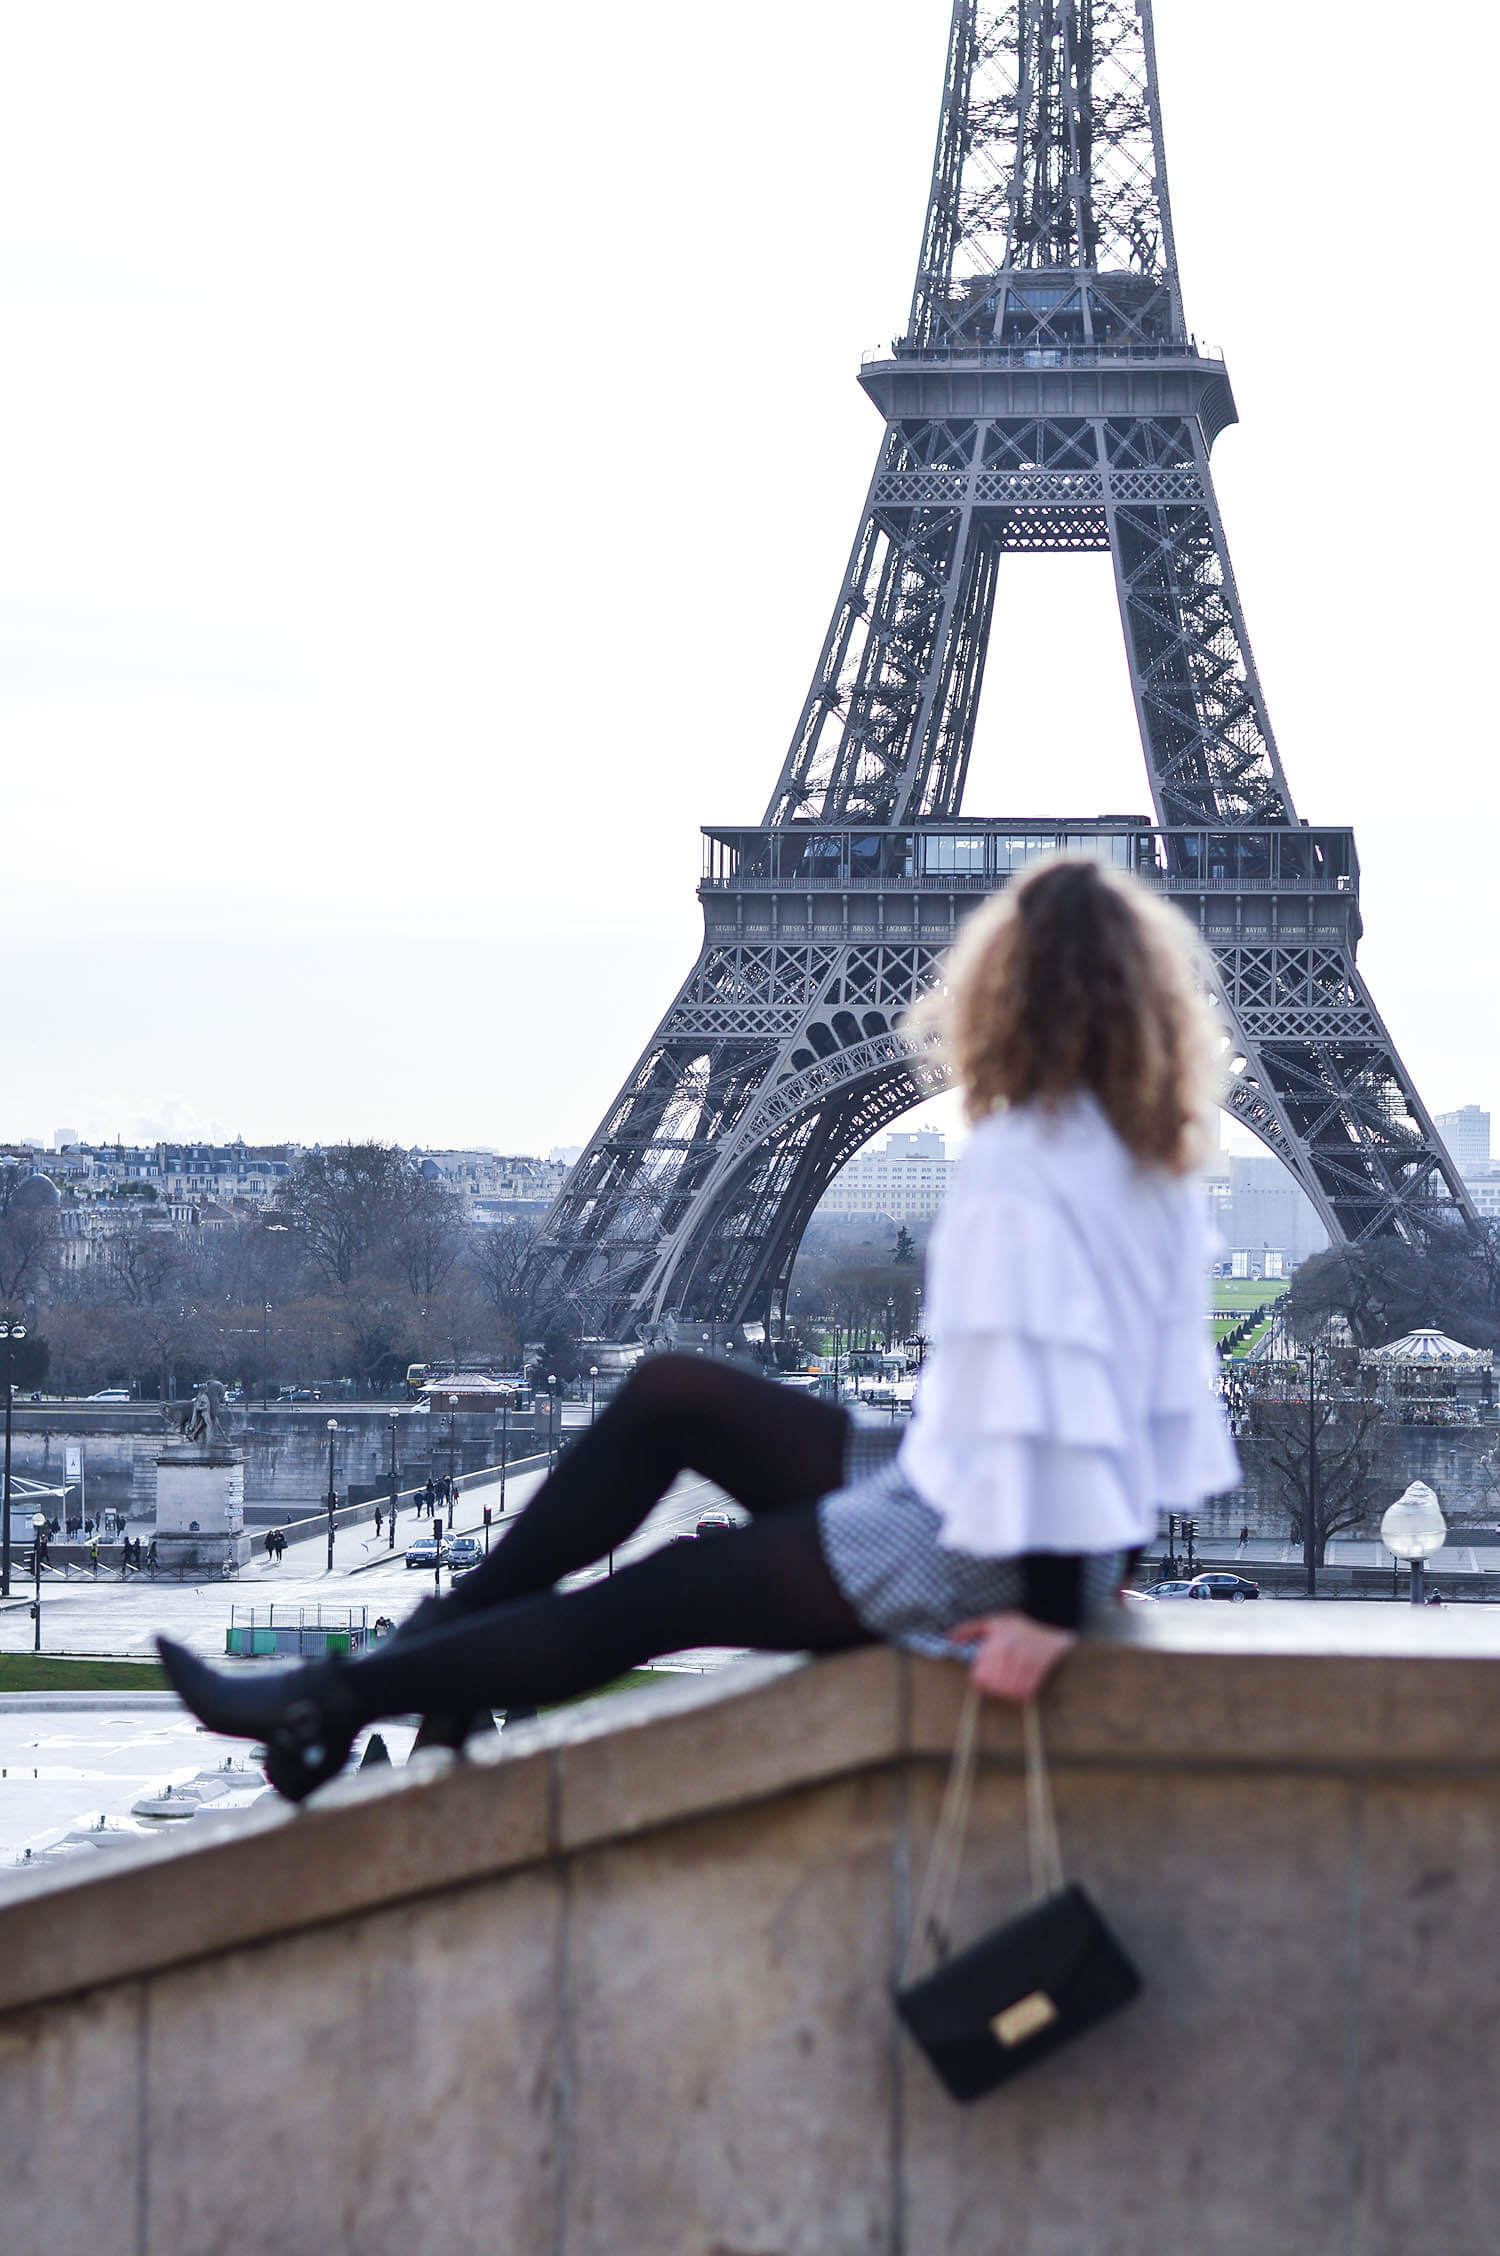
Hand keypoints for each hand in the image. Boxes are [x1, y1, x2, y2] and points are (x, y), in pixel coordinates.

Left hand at [948, 1611, 1077, 1703]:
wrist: (1049, 1624)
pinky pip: (1026, 1693)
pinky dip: (1020, 1696)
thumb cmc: (1017, 1625)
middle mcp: (1010, 1654)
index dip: (978, 1681)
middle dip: (992, 1689)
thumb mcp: (991, 1622)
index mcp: (996, 1643)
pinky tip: (1018, 1690)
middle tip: (993, 1685)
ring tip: (1005, 1688)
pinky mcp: (1039, 1671)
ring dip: (1005, 1694)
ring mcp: (1026, 1663)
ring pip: (1009, 1692)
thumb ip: (969, 1630)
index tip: (981, 1679)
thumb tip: (950, 1640)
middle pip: (994, 1687)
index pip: (980, 1676)